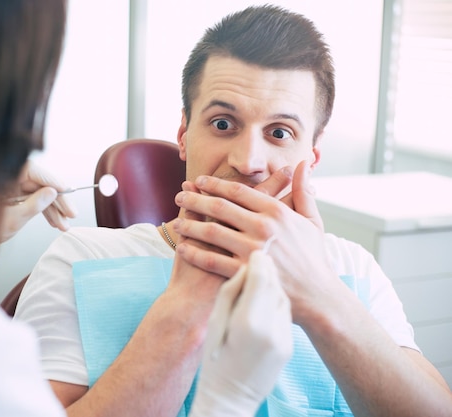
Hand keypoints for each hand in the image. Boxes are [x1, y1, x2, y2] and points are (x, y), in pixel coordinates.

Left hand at [11, 161, 77, 231]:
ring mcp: (8, 188)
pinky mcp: (10, 197)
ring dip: (53, 210)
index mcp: (1, 178)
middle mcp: (5, 180)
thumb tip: (52, 192)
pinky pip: (31, 200)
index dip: (52, 181)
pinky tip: (54, 222)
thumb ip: (34, 205)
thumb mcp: (13, 219)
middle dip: (57, 200)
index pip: (33, 171)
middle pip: (38, 184)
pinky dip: (43, 211)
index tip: (66, 190)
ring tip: (64, 225)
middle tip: (71, 213)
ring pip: (38, 194)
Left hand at [173, 161, 336, 323]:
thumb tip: (302, 164)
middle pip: (220, 207)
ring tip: (176, 221)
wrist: (319, 298)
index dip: (215, 184)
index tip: (199, 181)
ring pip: (212, 232)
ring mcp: (252, 251)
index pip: (239, 191)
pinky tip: (182, 248)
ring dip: (190, 224)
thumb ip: (303, 191)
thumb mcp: (313, 221)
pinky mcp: (244, 273)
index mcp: (277, 212)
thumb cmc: (314, 258)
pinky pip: (212, 260)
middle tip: (179, 196)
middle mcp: (263, 228)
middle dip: (196, 199)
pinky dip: (194, 253)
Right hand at [189, 250, 291, 416]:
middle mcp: (271, 328)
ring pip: (281, 295)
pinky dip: (276, 298)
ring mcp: (283, 338)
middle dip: (267, 263)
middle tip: (260, 247)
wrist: (231, 395)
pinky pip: (283, 311)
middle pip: (274, 283)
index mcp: (248, 321)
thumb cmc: (215, 357)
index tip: (253, 246)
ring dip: (273, 279)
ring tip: (262, 269)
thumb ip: (231, 290)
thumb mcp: (216, 320)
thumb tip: (245, 264)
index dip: (256, 257)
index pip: (259, 276)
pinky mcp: (289, 344)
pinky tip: (266, 295)